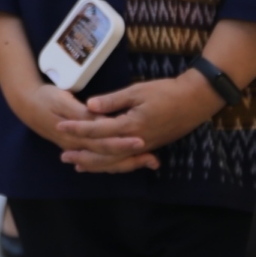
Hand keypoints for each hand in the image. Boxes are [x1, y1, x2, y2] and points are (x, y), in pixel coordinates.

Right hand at [4, 80, 137, 159]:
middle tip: (154, 159)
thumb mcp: (62, 100)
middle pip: (108, 158)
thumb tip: (99, 119)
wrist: (27, 104)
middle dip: (132, 159)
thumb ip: (81, 113)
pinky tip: (130, 162)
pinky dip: (116, 163)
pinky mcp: (79, 147)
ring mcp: (78, 149)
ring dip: (128, 163)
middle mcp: (78, 146)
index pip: (103, 143)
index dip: (123, 144)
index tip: (142, 142)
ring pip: (106, 163)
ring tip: (149, 162)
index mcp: (75, 134)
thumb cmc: (46, 99)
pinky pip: (100, 160)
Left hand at [55, 74, 219, 173]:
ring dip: (95, 164)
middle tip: (63, 157)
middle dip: (82, 154)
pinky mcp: (150, 147)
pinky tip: (105, 163)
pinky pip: (126, 161)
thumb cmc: (166, 92)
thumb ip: (112, 101)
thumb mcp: (137, 91)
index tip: (60, 127)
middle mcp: (135, 141)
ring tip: (78, 165)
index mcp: (129, 126)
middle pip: (103, 153)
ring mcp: (143, 146)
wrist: (194, 101)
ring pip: (115, 162)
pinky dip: (113, 164)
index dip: (77, 129)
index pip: (97, 130)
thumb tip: (89, 106)